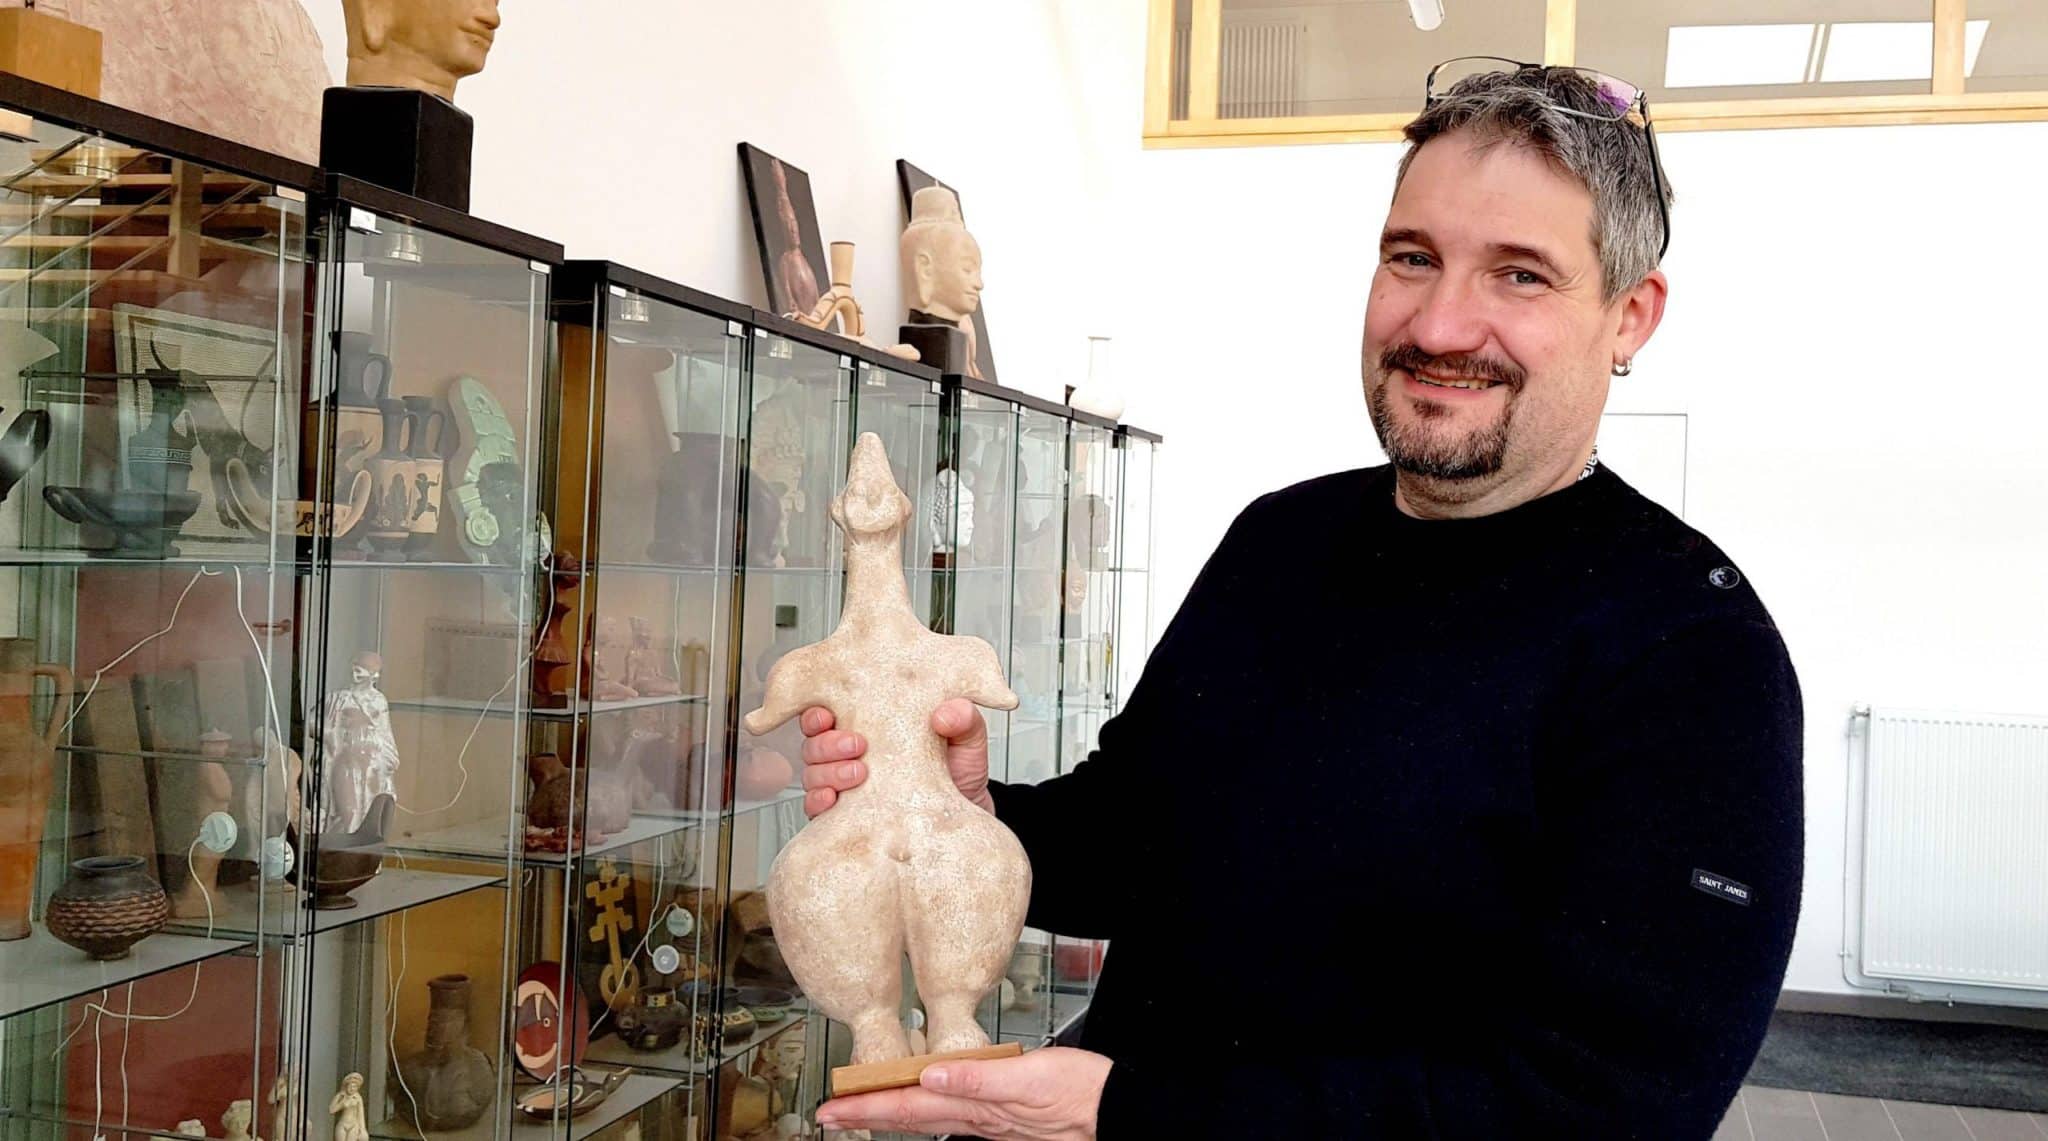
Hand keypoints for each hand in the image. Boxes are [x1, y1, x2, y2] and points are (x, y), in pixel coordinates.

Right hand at [798, 699, 992, 817]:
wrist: (966, 814)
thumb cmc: (959, 771)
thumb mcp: (966, 739)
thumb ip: (962, 718)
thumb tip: (945, 714)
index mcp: (870, 728)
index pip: (828, 715)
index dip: (818, 713)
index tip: (829, 714)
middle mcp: (850, 756)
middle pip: (813, 745)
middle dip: (827, 743)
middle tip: (858, 746)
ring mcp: (845, 787)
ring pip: (812, 775)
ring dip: (828, 772)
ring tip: (860, 773)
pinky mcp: (845, 816)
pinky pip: (816, 809)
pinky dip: (819, 803)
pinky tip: (834, 800)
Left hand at [814, 1048, 1110, 1139]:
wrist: (1117, 1109)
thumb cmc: (1081, 1093)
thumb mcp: (1031, 1078)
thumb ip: (980, 1077)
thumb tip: (930, 1077)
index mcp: (977, 1108)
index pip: (907, 1108)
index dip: (865, 1108)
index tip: (829, 1109)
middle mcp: (978, 1119)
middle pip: (909, 1117)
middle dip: (866, 1114)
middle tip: (829, 1113)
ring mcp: (991, 1121)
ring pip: (928, 1118)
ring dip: (891, 1113)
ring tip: (863, 1108)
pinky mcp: (1005, 1115)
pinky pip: (954, 1114)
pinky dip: (929, 1108)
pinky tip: (928, 1102)